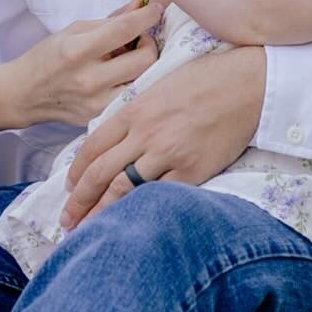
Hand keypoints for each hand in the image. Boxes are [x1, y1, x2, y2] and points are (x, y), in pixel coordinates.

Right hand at [9, 0, 164, 127]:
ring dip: (145, 65)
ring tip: (130, 59)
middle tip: (140, 38)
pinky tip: (123, 76)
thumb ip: (110, 20)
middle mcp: (89, 79)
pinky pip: (132, 97)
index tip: (157, 9)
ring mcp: (96, 102)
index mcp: (77, 51)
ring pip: (145, 81)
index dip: (147, 16)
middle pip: (145, 59)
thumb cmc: (46, 58)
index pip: (124, 30)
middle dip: (150, 43)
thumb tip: (140, 4)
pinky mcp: (100, 117)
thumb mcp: (73, 31)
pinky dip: (134, 82)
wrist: (23, 95)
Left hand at [60, 45, 265, 227]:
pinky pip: (158, 196)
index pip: (92, 146)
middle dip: (79, 200)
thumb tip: (116, 138)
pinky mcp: (191, 170)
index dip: (76, 171)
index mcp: (133, 111)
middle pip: (100, 172)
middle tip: (66, 220)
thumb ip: (136, 114)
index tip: (69, 188)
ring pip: (122, 189)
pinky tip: (129, 225)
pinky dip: (140, 211)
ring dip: (101, 212)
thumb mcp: (158, 88)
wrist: (246, 85)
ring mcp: (166, 153)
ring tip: (87, 230)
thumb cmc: (205, 81)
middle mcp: (144, 134)